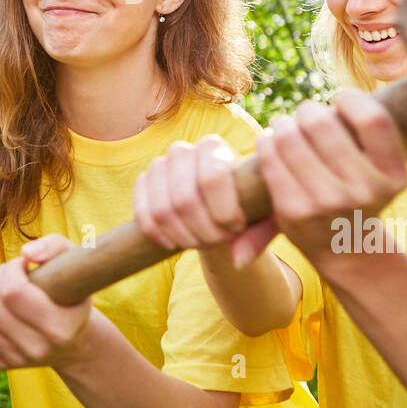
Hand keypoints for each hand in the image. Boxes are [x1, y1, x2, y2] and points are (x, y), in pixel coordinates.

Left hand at [0, 235, 92, 370]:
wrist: (71, 340)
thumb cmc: (71, 293)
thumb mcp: (75, 263)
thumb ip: (54, 247)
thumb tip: (26, 253)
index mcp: (58, 328)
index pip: (13, 292)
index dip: (10, 269)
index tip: (21, 263)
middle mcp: (35, 349)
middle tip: (7, 272)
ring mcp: (14, 359)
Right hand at [133, 135, 279, 266]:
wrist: (219, 198)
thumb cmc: (247, 202)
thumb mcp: (264, 214)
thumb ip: (259, 235)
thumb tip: (238, 261)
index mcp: (213, 147)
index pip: (212, 178)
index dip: (224, 211)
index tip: (237, 227)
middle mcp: (182, 151)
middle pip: (184, 199)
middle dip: (204, 230)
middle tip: (219, 240)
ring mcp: (159, 166)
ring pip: (162, 210)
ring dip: (183, 237)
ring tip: (202, 242)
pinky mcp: (143, 183)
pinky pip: (142, 215)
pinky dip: (158, 235)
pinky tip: (175, 243)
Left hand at [243, 88, 406, 268]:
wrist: (344, 246)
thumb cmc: (360, 189)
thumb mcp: (382, 167)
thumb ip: (373, 131)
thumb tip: (369, 83)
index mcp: (394, 175)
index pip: (374, 119)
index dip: (351, 98)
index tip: (340, 99)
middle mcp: (366, 191)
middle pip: (323, 123)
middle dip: (308, 110)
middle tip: (306, 113)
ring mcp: (329, 203)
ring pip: (291, 137)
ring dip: (283, 124)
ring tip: (286, 127)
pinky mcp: (295, 210)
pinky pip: (271, 158)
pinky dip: (266, 142)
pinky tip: (270, 142)